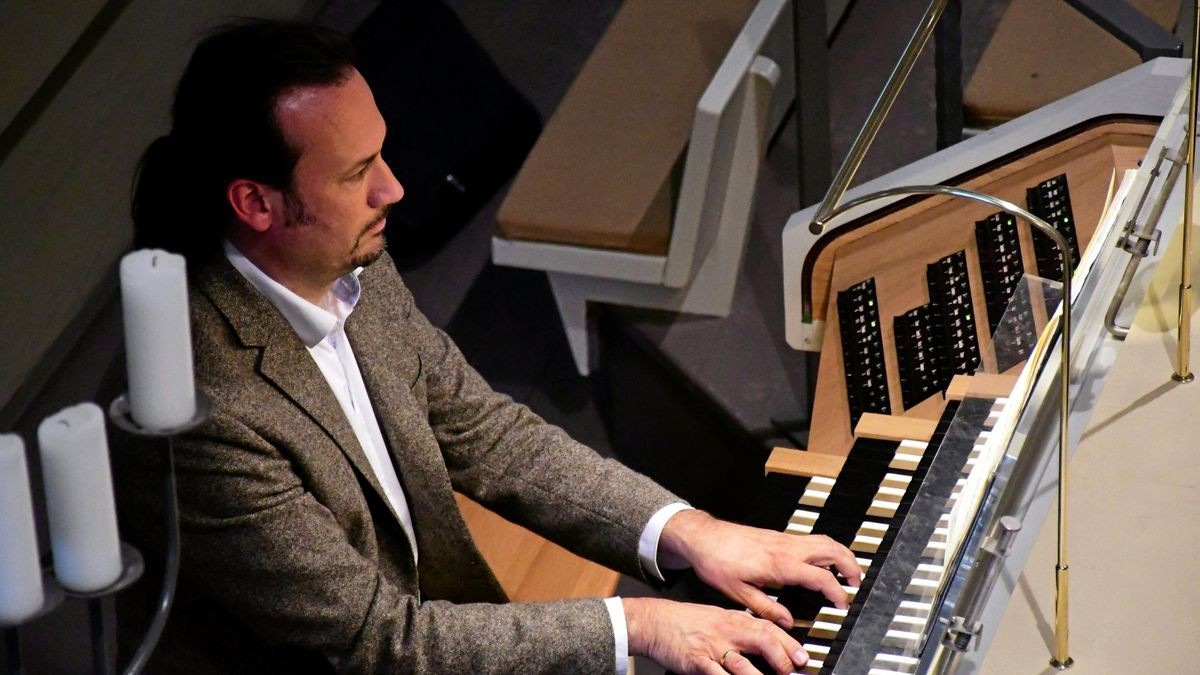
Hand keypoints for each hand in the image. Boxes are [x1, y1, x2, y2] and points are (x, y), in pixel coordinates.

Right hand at [623, 597, 807, 674]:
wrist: (653, 621)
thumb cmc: (685, 621)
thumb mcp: (717, 616)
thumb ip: (740, 626)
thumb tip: (765, 635)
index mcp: (733, 619)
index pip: (768, 628)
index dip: (788, 643)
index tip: (802, 657)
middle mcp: (726, 631)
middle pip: (762, 641)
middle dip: (782, 658)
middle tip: (794, 671)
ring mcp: (712, 647)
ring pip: (743, 663)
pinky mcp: (697, 662)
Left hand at [658, 510, 861, 628]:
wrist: (703, 537)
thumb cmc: (717, 561)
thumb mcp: (739, 593)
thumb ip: (767, 609)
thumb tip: (788, 622)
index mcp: (779, 564)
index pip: (820, 577)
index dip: (836, 592)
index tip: (842, 603)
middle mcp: (786, 548)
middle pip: (831, 550)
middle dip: (850, 566)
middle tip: (856, 583)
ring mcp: (784, 539)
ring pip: (824, 540)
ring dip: (840, 554)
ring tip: (846, 572)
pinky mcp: (778, 536)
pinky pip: (811, 539)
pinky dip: (825, 549)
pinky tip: (822, 562)